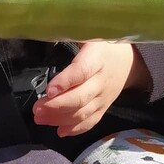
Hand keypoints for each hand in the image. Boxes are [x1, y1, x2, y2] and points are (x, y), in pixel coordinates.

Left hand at [33, 41, 149, 136]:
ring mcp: (103, 97)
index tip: (48, 90)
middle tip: (36, 109)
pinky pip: (91, 122)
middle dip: (56, 106)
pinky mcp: (103, 108)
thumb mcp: (88, 34)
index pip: (81, 72)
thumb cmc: (101, 46)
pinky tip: (59, 131)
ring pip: (83, 113)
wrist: (127, 62)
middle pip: (80, 98)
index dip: (65, 82)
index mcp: (97, 58)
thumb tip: (46, 32)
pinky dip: (75, 129)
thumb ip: (69, 35)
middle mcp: (101, 81)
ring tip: (40, 118)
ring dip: (60, 119)